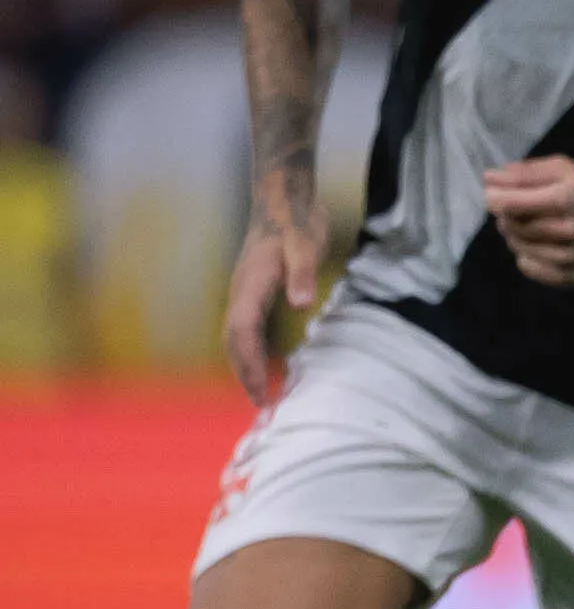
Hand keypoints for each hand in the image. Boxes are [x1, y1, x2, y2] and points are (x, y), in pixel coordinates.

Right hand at [222, 188, 323, 406]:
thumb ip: (302, 274)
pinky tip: (268, 366)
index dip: (251, 365)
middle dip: (245, 375)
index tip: (262, 393)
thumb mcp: (306, 245)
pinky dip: (252, 352)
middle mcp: (240, 293)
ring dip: (246, 366)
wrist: (284, 200)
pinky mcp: (252, 291)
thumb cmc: (297, 223)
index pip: (243, 333)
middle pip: (233, 342)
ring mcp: (243, 292)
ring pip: (236, 338)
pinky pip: (246, 329)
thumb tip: (300, 305)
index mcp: (250, 286)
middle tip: (263, 408)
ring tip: (262, 396)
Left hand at [481, 155, 573, 287]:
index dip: (494, 199)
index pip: (508, 204)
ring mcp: (573, 257)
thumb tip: (487, 178)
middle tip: (517, 210)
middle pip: (511, 226)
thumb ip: (525, 172)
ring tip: (531, 226)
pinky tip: (539, 246)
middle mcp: (570, 230)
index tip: (497, 196)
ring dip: (515, 236)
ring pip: (519, 248)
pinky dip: (526, 257)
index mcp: (566, 199)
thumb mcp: (565, 171)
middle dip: (506, 217)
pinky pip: (530, 269)